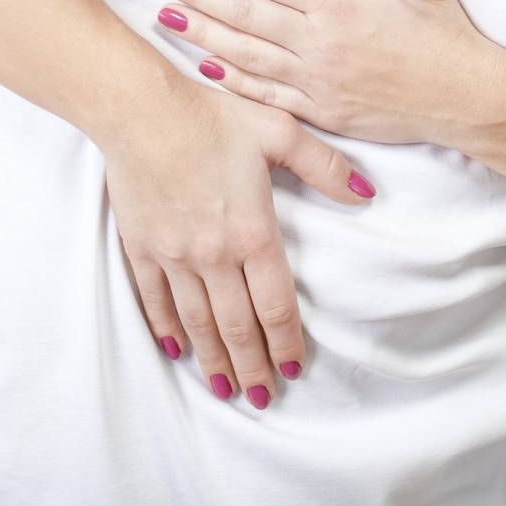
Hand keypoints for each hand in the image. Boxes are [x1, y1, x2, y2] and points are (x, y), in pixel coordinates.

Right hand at [96, 73, 375, 409]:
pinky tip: (177, 349)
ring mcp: (175, 254)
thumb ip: (324, 166)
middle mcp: (214, 254)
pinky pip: (155, 299)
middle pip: (237, 325)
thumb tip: (365, 192)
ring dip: (213, 358)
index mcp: (253, 232)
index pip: (276, 304)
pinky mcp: (142, 246)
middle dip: (252, 365)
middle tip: (262, 396)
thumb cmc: (211, 115)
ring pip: (198, 321)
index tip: (294, 367)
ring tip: (224, 387)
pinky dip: (167, 328)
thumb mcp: (278, 131)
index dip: (287, 341)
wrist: (140, 109)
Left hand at [145, 0, 487, 146]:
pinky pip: (265, 94)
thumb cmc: (445, 29)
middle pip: (242, 13)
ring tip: (166, 16)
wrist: (469, 98)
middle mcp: (319, 43)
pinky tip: (203, 64)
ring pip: (244, 54)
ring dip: (201, 33)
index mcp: (339, 3)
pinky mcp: (321, 113)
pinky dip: (231, 79)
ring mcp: (317, 82)